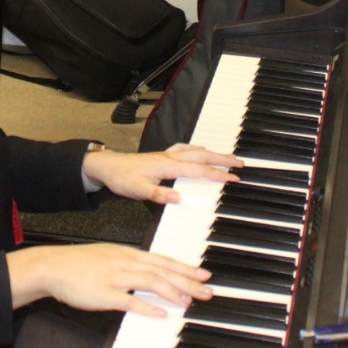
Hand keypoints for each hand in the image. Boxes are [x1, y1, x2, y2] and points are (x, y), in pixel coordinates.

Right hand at [6, 242, 212, 316]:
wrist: (53, 266)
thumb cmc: (79, 264)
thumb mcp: (110, 257)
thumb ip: (131, 265)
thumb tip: (151, 274)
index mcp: (127, 253)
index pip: (163, 260)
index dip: (185, 267)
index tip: (203, 274)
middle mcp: (125, 262)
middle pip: (162, 270)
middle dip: (187, 280)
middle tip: (207, 289)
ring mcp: (115, 277)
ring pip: (150, 281)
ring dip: (173, 291)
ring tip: (189, 301)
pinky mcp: (104, 293)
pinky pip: (129, 300)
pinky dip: (147, 306)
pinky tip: (161, 313)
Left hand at [82, 143, 241, 204]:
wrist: (108, 166)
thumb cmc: (122, 178)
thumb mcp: (138, 191)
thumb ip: (159, 194)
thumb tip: (178, 198)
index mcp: (167, 166)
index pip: (198, 169)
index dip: (217, 174)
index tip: (233, 177)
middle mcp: (170, 157)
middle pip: (202, 155)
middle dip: (223, 158)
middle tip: (240, 163)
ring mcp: (167, 155)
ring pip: (196, 150)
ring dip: (213, 153)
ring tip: (227, 156)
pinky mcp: (162, 156)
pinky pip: (186, 149)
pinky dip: (198, 149)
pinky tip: (201, 150)